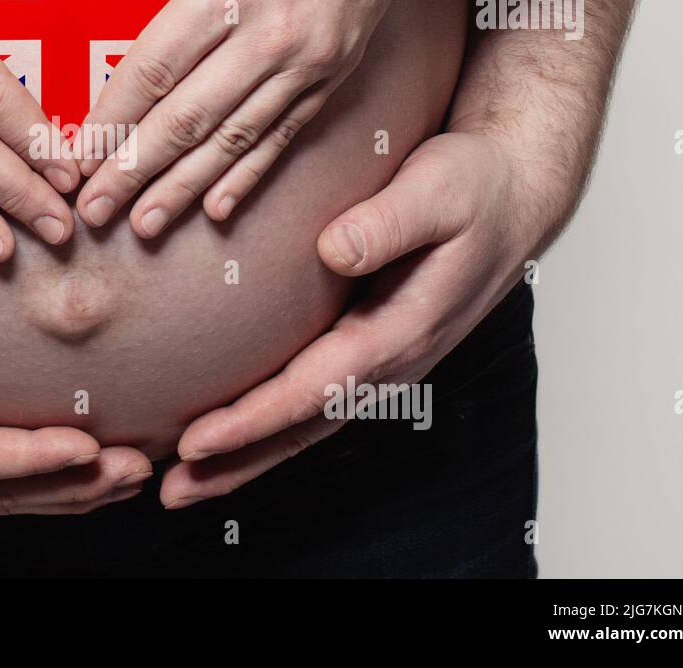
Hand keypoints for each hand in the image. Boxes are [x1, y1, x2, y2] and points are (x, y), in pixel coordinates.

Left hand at [69, 0, 459, 235]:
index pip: (152, 71)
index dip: (110, 121)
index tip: (74, 154)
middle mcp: (268, 37)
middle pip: (186, 121)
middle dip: (133, 172)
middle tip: (92, 210)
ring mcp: (304, 62)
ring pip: (232, 141)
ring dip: (183, 188)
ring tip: (141, 226)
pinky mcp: (329, 74)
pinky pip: (281, 137)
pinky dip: (246, 176)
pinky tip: (215, 209)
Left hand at [157, 131, 539, 507]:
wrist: (512, 194)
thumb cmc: (473, 189)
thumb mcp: (439, 189)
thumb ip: (389, 221)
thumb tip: (334, 250)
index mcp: (403, 328)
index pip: (314, 388)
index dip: (254, 419)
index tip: (196, 443)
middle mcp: (392, 359)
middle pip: (304, 426)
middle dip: (237, 463)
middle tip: (171, 492)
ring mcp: (382, 360)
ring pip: (307, 423)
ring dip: (248, 458)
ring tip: (186, 485)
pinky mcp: (370, 348)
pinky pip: (314, 402)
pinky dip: (270, 430)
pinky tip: (231, 438)